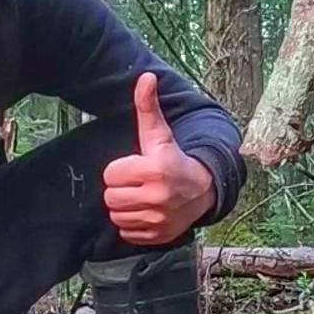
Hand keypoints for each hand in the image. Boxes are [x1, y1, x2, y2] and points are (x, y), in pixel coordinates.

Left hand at [102, 72, 213, 246]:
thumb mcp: (160, 134)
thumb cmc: (174, 159)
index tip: (135, 168)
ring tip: (141, 196)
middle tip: (136, 183)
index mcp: (154, 170)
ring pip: (117, 216)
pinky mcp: (157, 236)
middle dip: (120, 189)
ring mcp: (158, 219)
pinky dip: (132, 224)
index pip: (110, 175)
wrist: (203, 190)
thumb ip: (148, 107)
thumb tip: (145, 77)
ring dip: (125, 207)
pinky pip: (126, 232)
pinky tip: (145, 211)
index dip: (120, 170)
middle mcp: (157, 197)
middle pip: (110, 197)